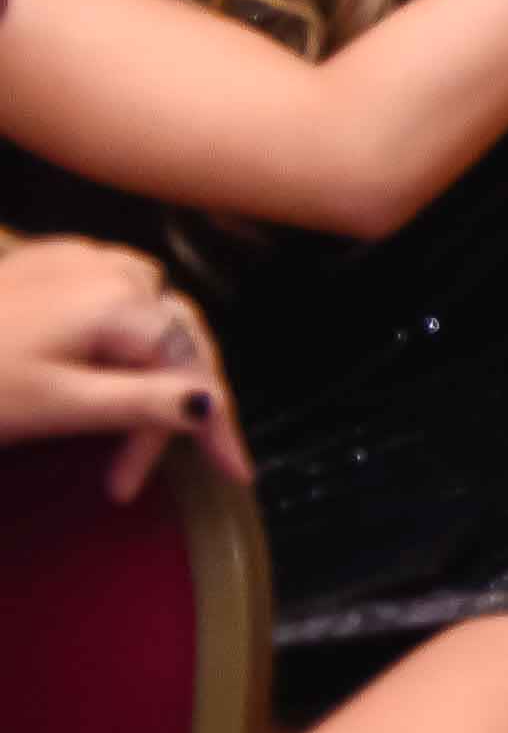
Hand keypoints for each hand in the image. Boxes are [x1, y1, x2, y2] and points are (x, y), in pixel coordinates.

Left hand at [0, 238, 235, 496]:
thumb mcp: (61, 406)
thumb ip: (145, 403)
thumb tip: (213, 404)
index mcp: (121, 299)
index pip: (192, 366)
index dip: (216, 424)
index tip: (234, 474)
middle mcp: (111, 265)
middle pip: (176, 338)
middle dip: (171, 406)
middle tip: (135, 474)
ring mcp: (78, 258)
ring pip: (149, 318)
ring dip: (148, 373)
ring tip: (121, 431)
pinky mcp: (48, 264)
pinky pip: (113, 300)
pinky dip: (118, 342)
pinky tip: (98, 374)